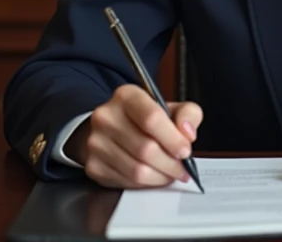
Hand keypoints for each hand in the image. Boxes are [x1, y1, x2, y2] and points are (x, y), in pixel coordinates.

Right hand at [67, 84, 201, 188]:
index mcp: (126, 96)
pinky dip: (146, 184)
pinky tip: (153, 177)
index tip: (185, 151)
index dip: (173, 139)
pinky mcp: (93, 165)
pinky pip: (126, 182)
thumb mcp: (170, 108)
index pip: (152, 118)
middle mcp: (106, 116)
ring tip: (170, 174)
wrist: (111, 129)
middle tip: (182, 169)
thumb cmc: (144, 119)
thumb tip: (187, 134)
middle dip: (170, 164)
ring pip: (136, 169)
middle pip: (146, 148)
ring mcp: (96, 142)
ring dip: (160, 177)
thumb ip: (187, 114)